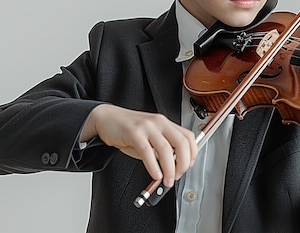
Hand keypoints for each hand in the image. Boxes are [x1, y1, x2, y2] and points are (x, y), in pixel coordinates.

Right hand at [81, 104, 196, 186]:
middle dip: (183, 163)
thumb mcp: (149, 140)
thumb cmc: (128, 131)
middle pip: (181, 143)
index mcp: (166, 124)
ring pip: (166, 149)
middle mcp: (159, 123)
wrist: (107, 119)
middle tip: (178, 176)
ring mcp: (147, 126)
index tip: (188, 166)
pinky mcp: (134, 132)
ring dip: (169, 169)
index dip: (192, 154)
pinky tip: (155, 175)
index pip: (188, 137)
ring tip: (167, 180)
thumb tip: (172, 169)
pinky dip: (153, 166)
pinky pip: (147, 151)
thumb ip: (161, 152)